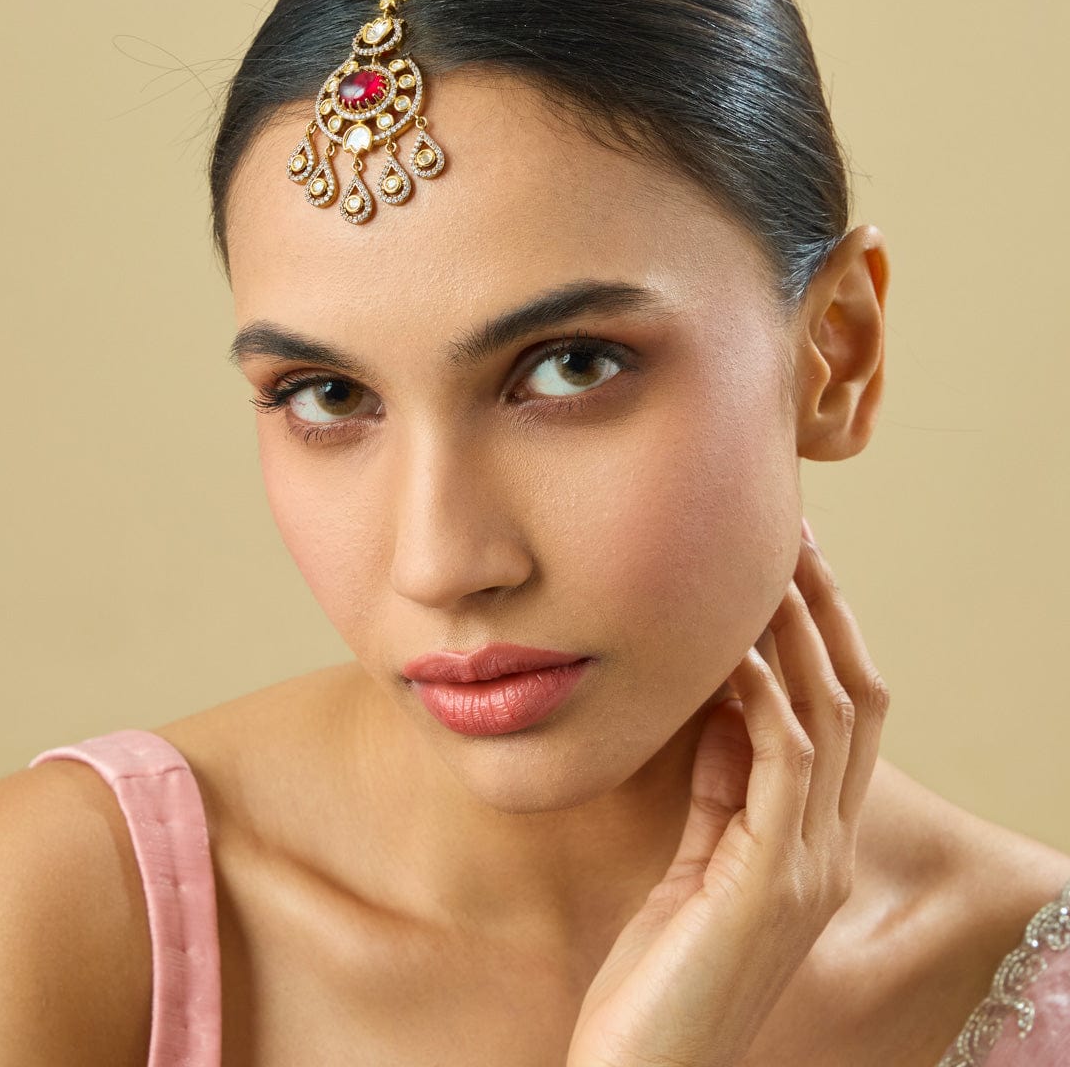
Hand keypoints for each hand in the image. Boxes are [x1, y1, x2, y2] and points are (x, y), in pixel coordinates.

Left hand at [564, 520, 890, 1066]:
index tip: (788, 566)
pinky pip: (779, 761)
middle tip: (795, 536)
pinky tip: (728, 648)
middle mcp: (826, 850)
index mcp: (810, 843)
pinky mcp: (766, 880)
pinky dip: (762, 695)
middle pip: (855, 699)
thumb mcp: (694, 861)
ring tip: (767, 566)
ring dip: (800, 633)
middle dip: (825, 611)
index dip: (824, 635)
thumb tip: (719, 705)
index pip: (841, 716)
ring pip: (830, 716)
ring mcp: (805, 867)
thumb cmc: (656, 975)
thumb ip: (718, 790)